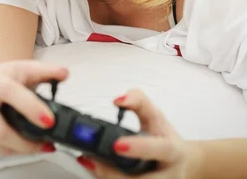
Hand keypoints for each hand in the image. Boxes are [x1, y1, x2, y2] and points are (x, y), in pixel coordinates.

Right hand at [0, 60, 68, 154]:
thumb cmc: (5, 76)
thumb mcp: (24, 69)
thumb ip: (46, 71)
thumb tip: (64, 73)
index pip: (9, 92)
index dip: (30, 107)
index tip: (50, 121)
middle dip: (25, 142)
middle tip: (47, 143)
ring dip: (22, 149)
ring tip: (41, 146)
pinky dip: (13, 150)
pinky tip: (25, 145)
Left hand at [77, 89, 201, 178]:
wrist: (182, 163)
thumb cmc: (165, 138)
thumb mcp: (155, 116)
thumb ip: (138, 102)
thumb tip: (118, 100)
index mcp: (173, 152)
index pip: (161, 150)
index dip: (140, 148)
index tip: (117, 144)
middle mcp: (168, 175)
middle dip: (113, 172)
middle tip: (90, 159)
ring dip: (106, 176)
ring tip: (88, 161)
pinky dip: (107, 178)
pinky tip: (94, 168)